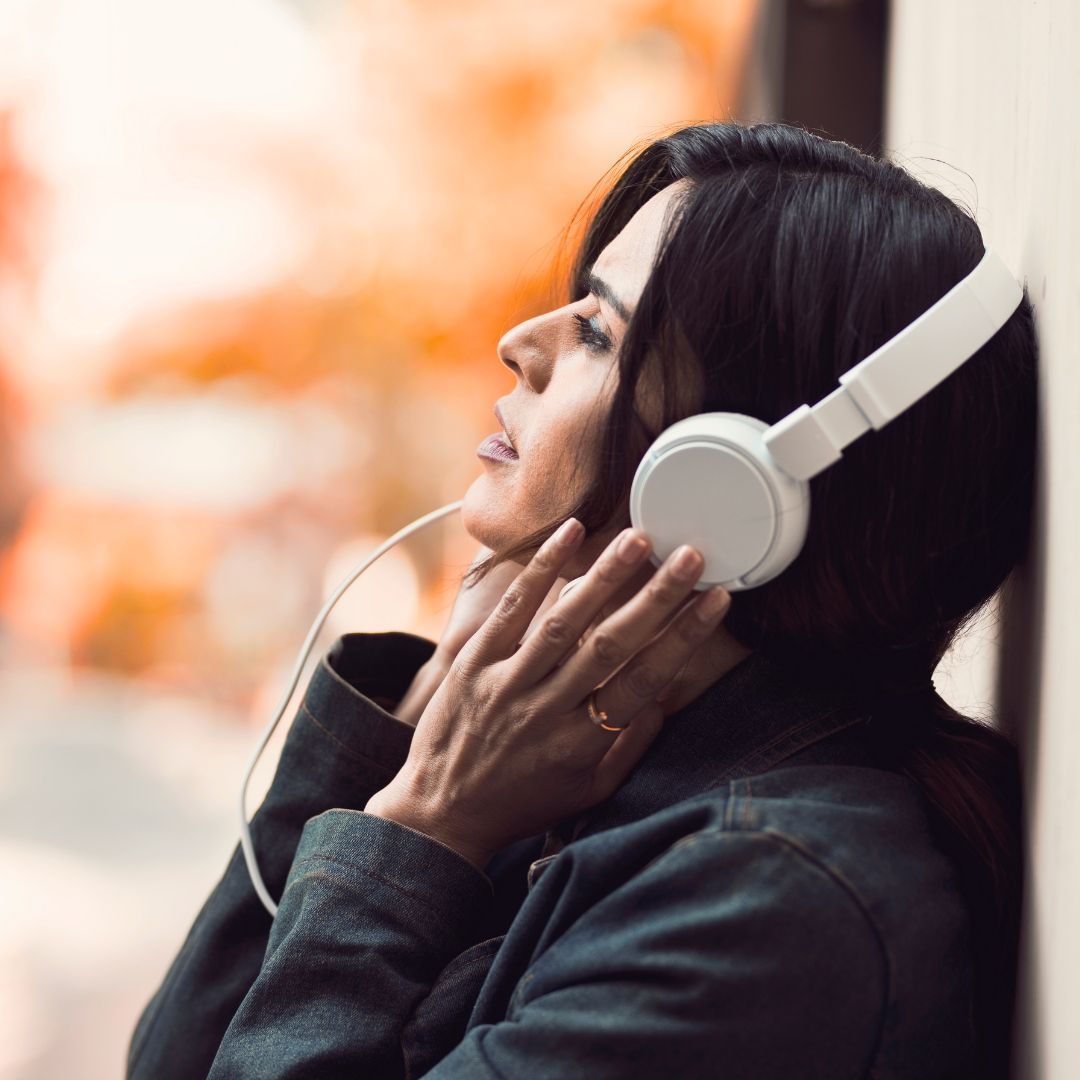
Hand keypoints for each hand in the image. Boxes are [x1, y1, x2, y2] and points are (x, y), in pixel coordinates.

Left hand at [366, 519, 731, 869]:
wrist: (440, 816)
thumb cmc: (521, 803)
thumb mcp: (586, 793)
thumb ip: (627, 749)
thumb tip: (662, 699)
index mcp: (582, 743)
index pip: (645, 680)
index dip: (684, 637)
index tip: (716, 599)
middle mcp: (547, 710)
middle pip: (611, 644)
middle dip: (656, 597)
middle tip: (690, 555)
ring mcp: (506, 683)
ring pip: (563, 622)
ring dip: (604, 577)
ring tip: (637, 539)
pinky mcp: (472, 663)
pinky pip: (511, 611)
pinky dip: (540, 571)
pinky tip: (568, 535)